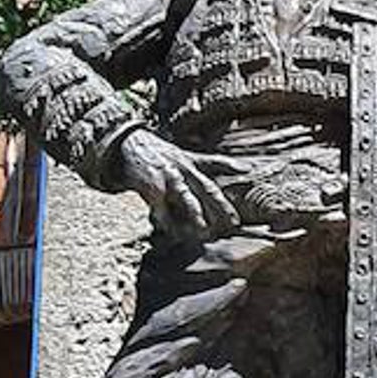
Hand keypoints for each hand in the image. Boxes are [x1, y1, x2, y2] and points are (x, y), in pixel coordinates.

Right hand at [115, 129, 244, 238]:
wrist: (128, 145)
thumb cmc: (161, 156)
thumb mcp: (187, 155)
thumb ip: (211, 163)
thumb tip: (245, 166)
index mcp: (192, 162)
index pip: (215, 162)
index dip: (231, 165)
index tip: (247, 168)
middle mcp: (183, 168)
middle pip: (206, 188)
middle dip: (220, 206)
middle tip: (233, 223)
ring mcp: (168, 177)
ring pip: (186, 198)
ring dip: (195, 215)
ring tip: (204, 231)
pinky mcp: (150, 186)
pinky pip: (160, 207)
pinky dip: (165, 220)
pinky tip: (171, 231)